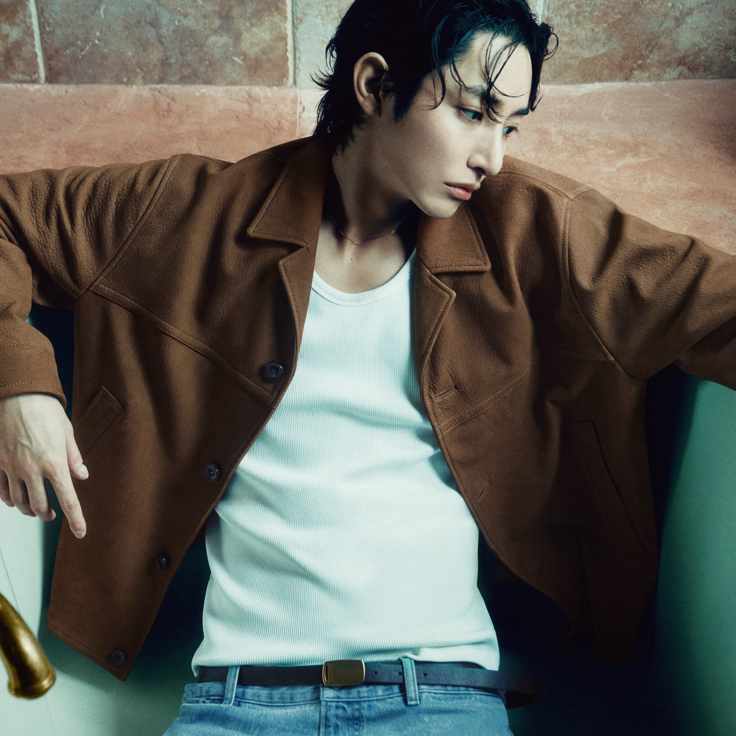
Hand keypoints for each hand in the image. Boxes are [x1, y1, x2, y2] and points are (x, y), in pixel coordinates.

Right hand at [0, 394, 87, 537]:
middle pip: (39, 506)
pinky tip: (15, 499)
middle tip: (52, 514)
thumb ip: (74, 458)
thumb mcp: (68, 433)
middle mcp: (32, 469)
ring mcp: (12, 467)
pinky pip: (2, 490)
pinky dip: (10, 499)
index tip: (80, 531)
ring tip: (36, 509)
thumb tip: (82, 476)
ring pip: (20, 501)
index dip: (75, 519)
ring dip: (29, 509)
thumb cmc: (44, 410)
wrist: (18, 395)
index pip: (68, 499)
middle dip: (47, 514)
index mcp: (55, 463)